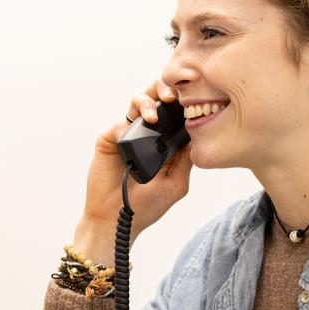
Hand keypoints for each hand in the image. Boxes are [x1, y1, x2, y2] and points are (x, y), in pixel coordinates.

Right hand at [74, 79, 192, 261]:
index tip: (193, 99)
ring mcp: (128, 134)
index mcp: (165, 140)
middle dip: (164, 90)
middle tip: (172, 97)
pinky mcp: (109, 140)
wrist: (118, 220)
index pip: (175, 111)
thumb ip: (187, 159)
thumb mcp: (177, 183)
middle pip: (156, 98)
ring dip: (146, 102)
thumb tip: (199, 135)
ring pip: (137, 102)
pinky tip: (131, 134)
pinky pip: (119, 123)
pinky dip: (126, 125)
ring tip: (153, 115)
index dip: (184, 102)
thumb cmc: (147, 205)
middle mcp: (147, 132)